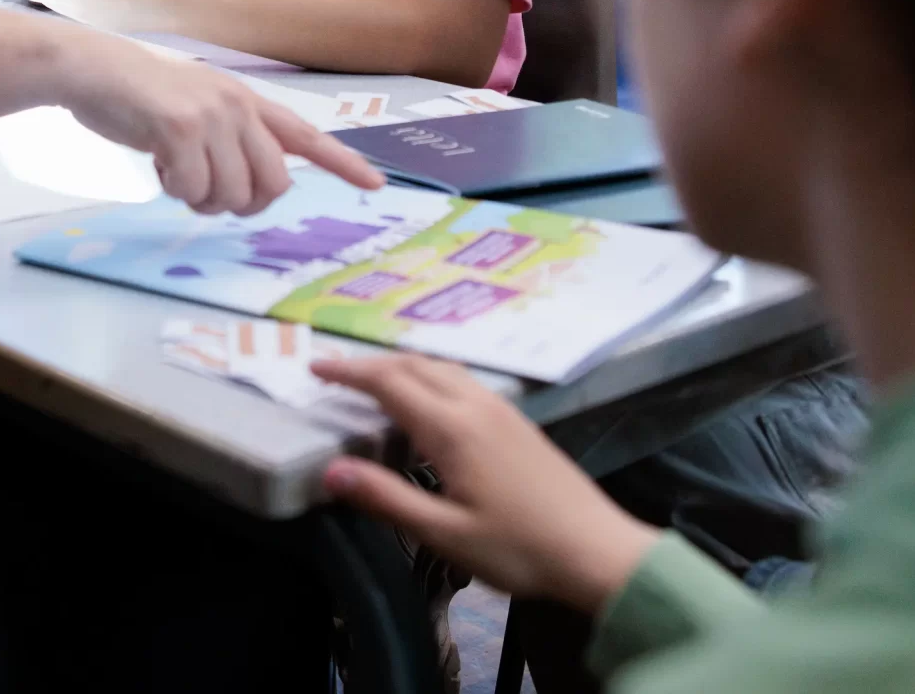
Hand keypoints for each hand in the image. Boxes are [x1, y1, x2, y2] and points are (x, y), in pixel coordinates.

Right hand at [57, 34, 382, 214]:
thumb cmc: (139, 97)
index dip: (342, 161)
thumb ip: (230, 138)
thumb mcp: (198, 108)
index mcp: (246, 101)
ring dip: (202, 200)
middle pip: (272, 184)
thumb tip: (250, 187)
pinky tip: (158, 165)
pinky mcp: (181, 128)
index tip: (376, 184)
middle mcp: (238, 106)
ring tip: (176, 172)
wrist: (91, 69)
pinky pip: (193, 190)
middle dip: (243, 203)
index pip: (306, 134)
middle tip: (209, 194)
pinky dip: (175, 191)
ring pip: (232, 194)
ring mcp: (211, 115)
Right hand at [311, 353, 660, 612]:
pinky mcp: (519, 423)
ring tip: (376, 380)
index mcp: (453, 429)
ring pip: (443, 369)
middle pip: (415, 366)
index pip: (390, 383)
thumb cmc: (520, 549)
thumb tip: (331, 470)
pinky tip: (430, 401)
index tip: (315, 366)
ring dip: (404, 366)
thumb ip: (387, 499)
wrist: (599, 552)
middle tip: (336, 372)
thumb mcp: (446, 534)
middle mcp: (477, 406)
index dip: (349, 372)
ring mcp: (502, 411)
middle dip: (372, 363)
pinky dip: (431, 376)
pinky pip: (463, 381)